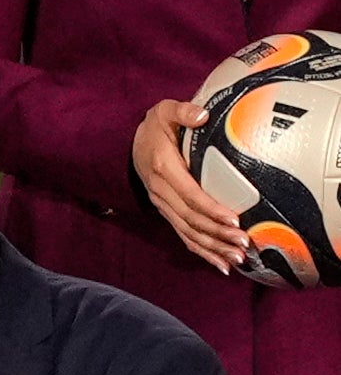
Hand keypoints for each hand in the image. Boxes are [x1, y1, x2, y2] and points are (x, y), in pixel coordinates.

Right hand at [132, 100, 248, 272]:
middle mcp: (161, 193)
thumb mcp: (165, 111)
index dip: (211, 210)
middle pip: (192, 220)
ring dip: (213, 248)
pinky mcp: (167, 212)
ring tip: (236, 260)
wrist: (132, 143)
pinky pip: (184, 236)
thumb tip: (202, 115)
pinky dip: (202, 252)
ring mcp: (163, 206)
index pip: (190, 195)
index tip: (234, 220)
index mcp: (164, 170)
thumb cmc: (155, 126)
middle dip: (218, 235)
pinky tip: (220, 264)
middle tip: (243, 244)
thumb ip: (183, 111)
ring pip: (188, 233)